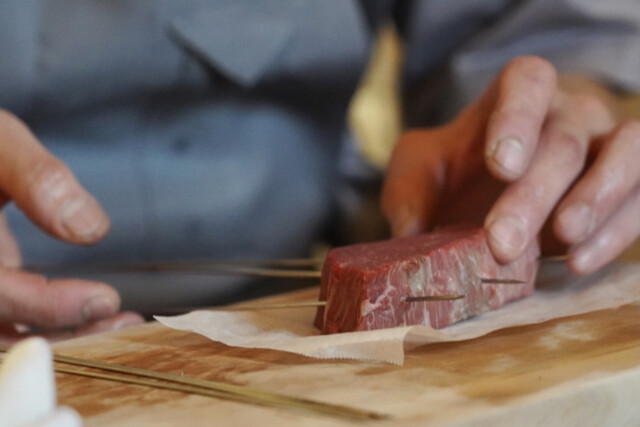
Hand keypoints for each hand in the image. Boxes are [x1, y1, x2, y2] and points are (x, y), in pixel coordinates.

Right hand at [0, 110, 142, 344]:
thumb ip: (38, 179)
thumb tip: (89, 229)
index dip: (46, 305)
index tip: (104, 299)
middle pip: (0, 331)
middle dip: (63, 333)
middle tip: (121, 322)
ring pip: (8, 332)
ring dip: (64, 334)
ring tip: (119, 322)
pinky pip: (15, 316)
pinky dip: (55, 319)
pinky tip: (96, 309)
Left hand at [382, 56, 638, 274]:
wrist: (491, 191)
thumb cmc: (457, 174)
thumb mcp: (419, 172)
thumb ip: (409, 192)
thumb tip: (410, 234)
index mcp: (514, 96)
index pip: (527, 82)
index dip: (518, 117)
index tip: (500, 165)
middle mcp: (566, 113)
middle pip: (564, 139)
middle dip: (534, 193)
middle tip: (502, 241)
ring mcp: (604, 144)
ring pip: (623, 154)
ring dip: (596, 199)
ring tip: (564, 238)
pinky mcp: (629, 182)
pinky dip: (618, 230)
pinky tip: (578, 261)